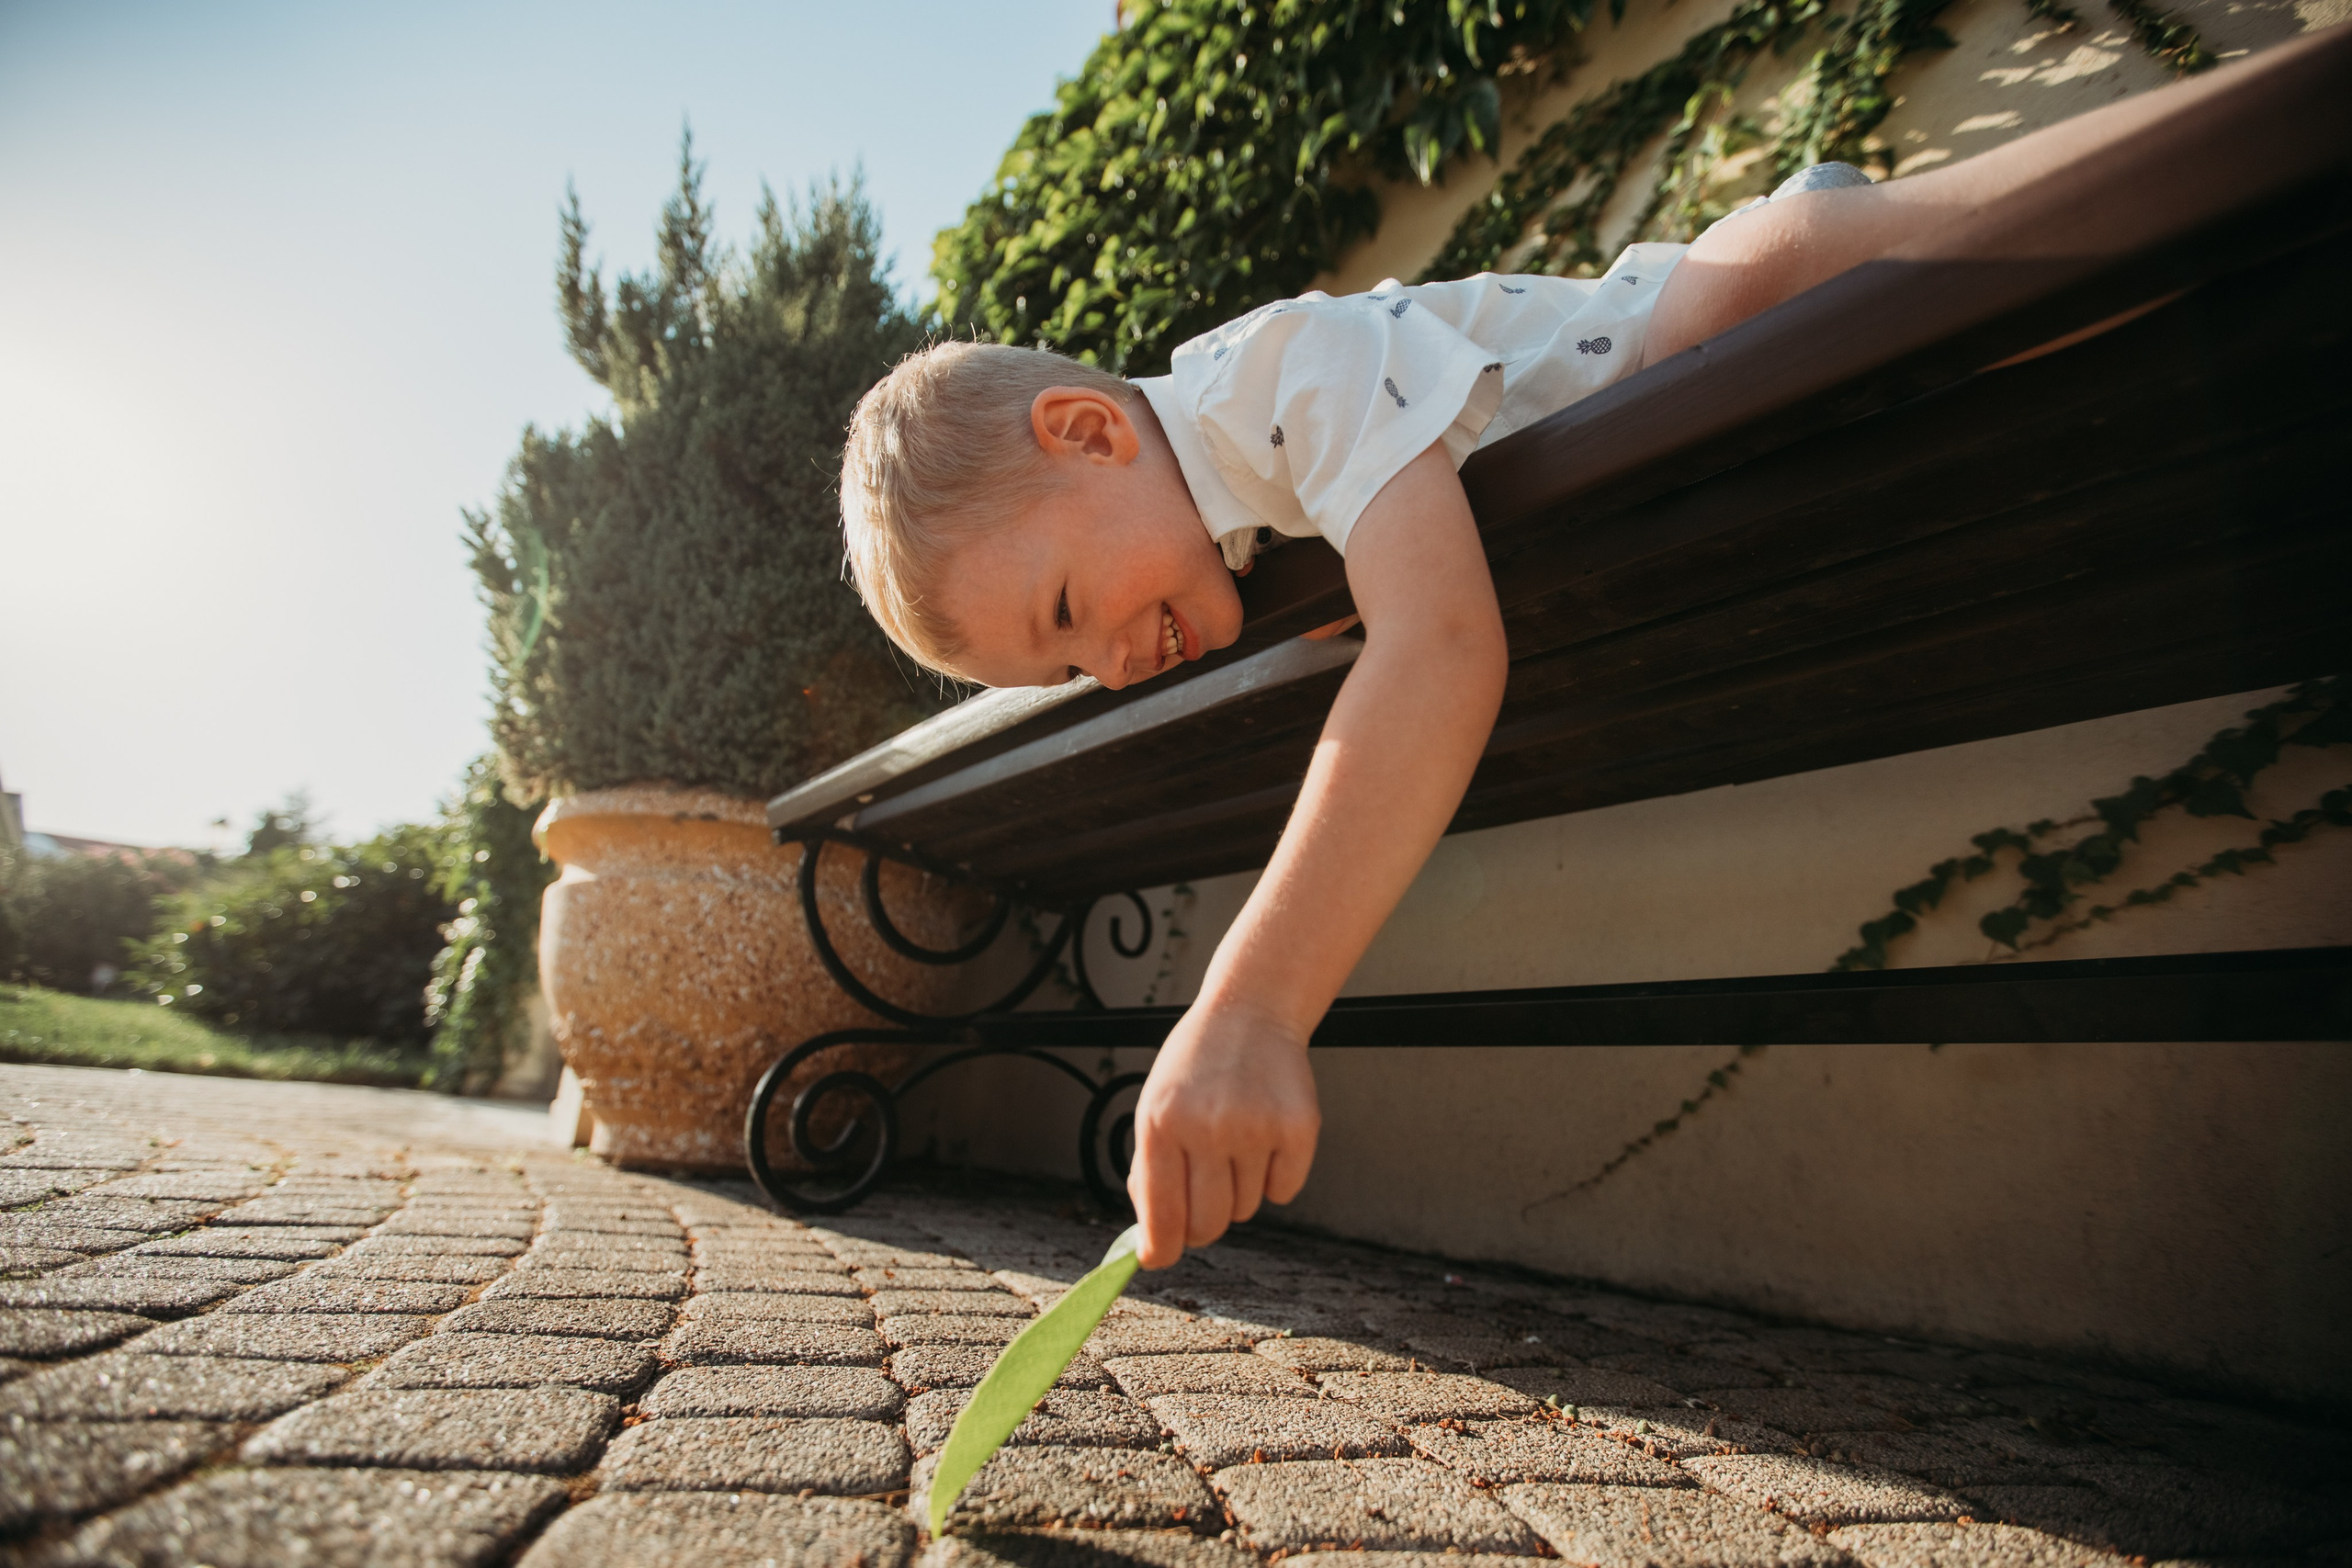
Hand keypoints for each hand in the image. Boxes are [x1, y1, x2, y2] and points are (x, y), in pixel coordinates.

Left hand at [1128, 1000, 1319, 1267]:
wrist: (1249, 1014)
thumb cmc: (1196, 1067)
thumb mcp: (1155, 1107)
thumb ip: (1151, 1171)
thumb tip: (1154, 1240)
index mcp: (1161, 1123)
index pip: (1161, 1214)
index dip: (1160, 1248)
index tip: (1158, 1258)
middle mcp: (1207, 1127)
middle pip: (1207, 1225)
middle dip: (1202, 1225)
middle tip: (1203, 1200)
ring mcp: (1255, 1127)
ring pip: (1246, 1209)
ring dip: (1238, 1190)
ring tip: (1235, 1141)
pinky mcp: (1299, 1128)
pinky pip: (1284, 1191)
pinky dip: (1275, 1176)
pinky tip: (1265, 1136)